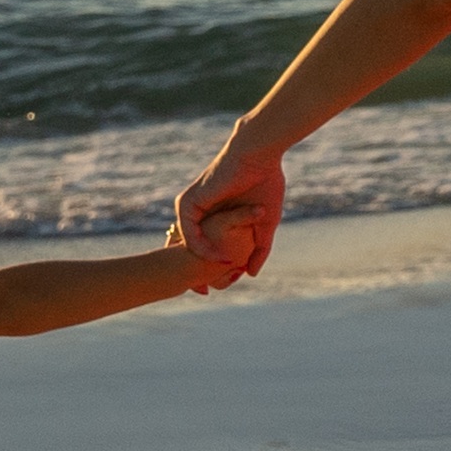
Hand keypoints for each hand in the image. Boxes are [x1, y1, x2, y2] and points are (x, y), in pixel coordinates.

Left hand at [173, 136, 285, 286]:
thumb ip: (259, 249)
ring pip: (185, 244)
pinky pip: (190, 234)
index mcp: (211, 217)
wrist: (259, 157)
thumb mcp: (264, 224)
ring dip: (199, 264)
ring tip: (216, 279)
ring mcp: (190, 208)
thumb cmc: (265, 184)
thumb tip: (251, 274)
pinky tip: (222, 258)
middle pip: (186, 249)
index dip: (204, 268)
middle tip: (202, 293)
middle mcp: (196, 213)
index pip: (200, 247)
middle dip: (191, 272)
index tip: (210, 290)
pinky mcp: (188, 202)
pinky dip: (204, 249)